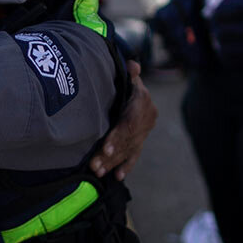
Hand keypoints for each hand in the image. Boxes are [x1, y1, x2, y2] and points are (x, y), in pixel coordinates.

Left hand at [89, 62, 154, 179]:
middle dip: (110, 154)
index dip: (118, 136)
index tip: (105, 148)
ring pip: (128, 149)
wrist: (132, 87)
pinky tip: (118, 176)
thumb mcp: (126, 73)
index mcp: (142, 101)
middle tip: (94, 165)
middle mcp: (147, 118)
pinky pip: (134, 155)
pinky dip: (127, 166)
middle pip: (127, 140)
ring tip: (98, 171)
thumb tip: (132, 66)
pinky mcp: (140, 140)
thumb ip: (129, 72)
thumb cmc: (124, 79)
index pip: (130, 123)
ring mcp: (144, 131)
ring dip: (113, 162)